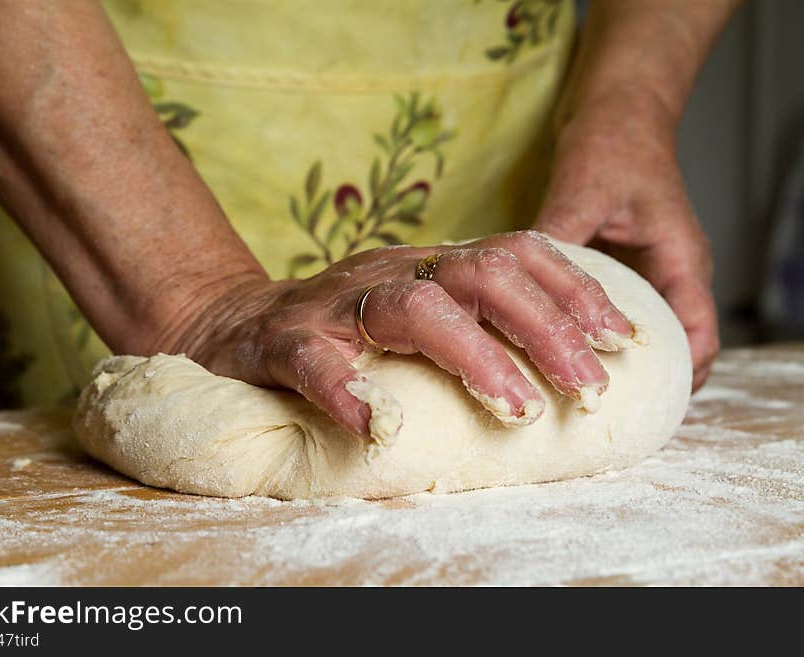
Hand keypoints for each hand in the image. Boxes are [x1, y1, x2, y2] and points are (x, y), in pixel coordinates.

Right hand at [159, 231, 634, 443]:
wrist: (232, 326)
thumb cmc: (341, 335)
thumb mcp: (413, 317)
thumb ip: (471, 327)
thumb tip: (565, 372)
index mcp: (428, 267)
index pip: (515, 253)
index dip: (574, 291)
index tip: (621, 340)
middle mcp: (389, 272)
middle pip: (481, 275)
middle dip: (547, 328)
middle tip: (589, 389)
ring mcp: (336, 304)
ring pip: (414, 309)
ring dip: (474, 357)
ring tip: (516, 411)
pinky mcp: (283, 340)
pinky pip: (315, 359)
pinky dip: (349, 390)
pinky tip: (376, 426)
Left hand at [534, 94, 718, 390]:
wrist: (618, 108)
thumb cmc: (615, 141)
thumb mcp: (585, 190)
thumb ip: (560, 239)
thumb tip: (519, 286)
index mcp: (681, 260)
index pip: (698, 335)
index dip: (678, 377)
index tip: (640, 407)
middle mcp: (671, 271)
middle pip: (674, 345)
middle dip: (646, 381)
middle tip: (598, 409)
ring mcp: (648, 270)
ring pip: (644, 332)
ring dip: (619, 361)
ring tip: (577, 390)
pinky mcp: (622, 264)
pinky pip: (616, 310)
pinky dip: (596, 333)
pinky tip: (559, 347)